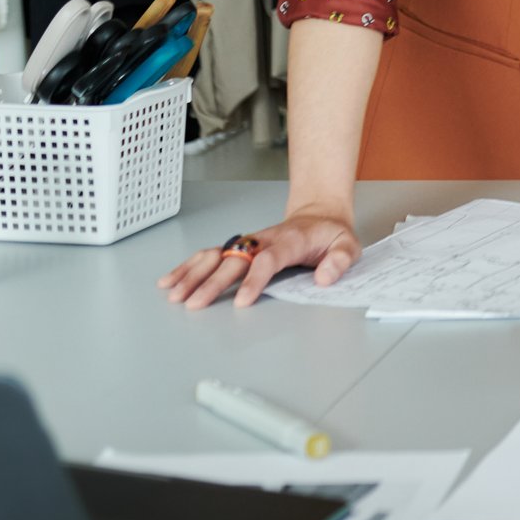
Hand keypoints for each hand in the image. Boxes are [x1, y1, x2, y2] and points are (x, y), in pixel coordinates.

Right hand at [158, 208, 359, 309]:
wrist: (319, 216)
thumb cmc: (330, 235)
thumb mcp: (349, 246)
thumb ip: (340, 261)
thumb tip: (325, 277)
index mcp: (291, 241)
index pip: (268, 259)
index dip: (254, 279)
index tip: (241, 301)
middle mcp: (263, 240)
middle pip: (234, 260)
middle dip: (213, 282)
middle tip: (195, 304)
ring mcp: (248, 243)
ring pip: (216, 255)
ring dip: (193, 274)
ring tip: (174, 294)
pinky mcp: (238, 248)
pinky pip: (210, 255)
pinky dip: (188, 267)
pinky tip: (170, 280)